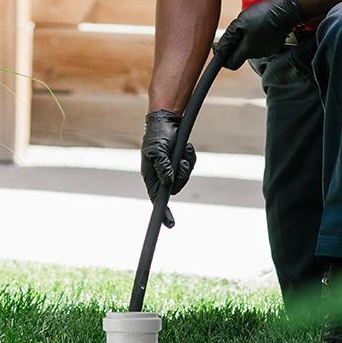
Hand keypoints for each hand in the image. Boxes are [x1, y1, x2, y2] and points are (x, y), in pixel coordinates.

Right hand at [141, 109, 195, 228]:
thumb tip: (168, 182)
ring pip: (184, 176)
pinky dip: (190, 157)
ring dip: (187, 164)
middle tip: (182, 162)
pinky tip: (187, 147)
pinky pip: (189, 166)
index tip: (170, 223)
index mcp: (151, 175)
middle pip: (175, 187)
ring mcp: (171, 168)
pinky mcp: (179, 160)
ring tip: (184, 150)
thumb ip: (163, 166)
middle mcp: (161, 174)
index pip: (156, 198)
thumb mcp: (157, 150)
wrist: (165, 119)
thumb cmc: (157, 134)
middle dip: (182, 175)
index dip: (163, 212)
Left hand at [214, 0, 305, 69]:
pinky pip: (257, 44)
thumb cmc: (263, 15)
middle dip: (233, 44)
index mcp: (248, 51)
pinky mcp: (272, 45)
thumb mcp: (240, 23)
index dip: (221, 56)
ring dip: (244, 39)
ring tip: (249, 24)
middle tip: (235, 28)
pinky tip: (258, 24)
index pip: (230, 63)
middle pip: (238, 55)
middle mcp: (257, 55)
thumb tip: (217, 51)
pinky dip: (254, 36)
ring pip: (248, 49)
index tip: (217, 45)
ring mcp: (266, 50)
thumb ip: (228, 39)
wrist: (286, 10)